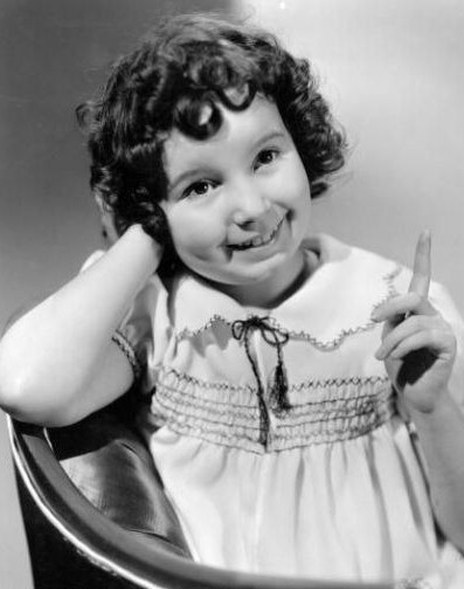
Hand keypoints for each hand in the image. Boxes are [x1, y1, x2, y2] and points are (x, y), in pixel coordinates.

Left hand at [372, 231, 456, 413]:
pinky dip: (401, 347)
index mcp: (418, 310)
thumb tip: (386, 311)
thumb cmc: (400, 364)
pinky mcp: (448, 344)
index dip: (423, 254)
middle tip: (374, 321)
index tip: (425, 231)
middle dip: (389, 307)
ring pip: (411, 323)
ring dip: (390, 340)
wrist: (413, 393)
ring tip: (380, 355)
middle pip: (412, 297)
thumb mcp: (389, 337)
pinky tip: (394, 357)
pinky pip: (420, 337)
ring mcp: (443, 328)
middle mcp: (433, 314)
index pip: (422, 278)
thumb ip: (391, 319)